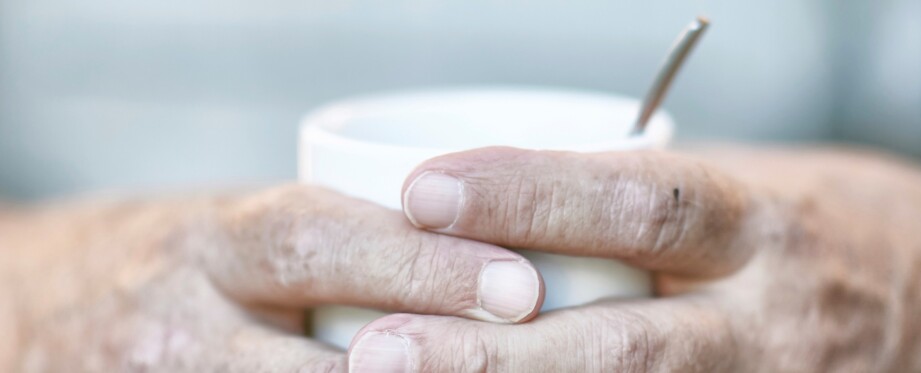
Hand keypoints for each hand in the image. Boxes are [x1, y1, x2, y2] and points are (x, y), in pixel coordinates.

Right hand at [1, 186, 545, 371]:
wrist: (40, 305)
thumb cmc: (174, 259)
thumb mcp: (234, 228)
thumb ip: (328, 239)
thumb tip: (468, 251)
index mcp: (208, 246)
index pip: (318, 242)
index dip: (421, 264)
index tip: (519, 284)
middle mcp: (177, 327)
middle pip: (315, 358)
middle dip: (420, 361)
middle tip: (519, 357)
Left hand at [346, 146, 920, 371]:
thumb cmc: (816, 230)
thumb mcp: (748, 188)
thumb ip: (641, 198)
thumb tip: (505, 194)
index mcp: (761, 229)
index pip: (636, 203)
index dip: (528, 196)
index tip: (421, 191)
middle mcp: (765, 326)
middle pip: (622, 345)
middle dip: (494, 357)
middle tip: (379, 351)